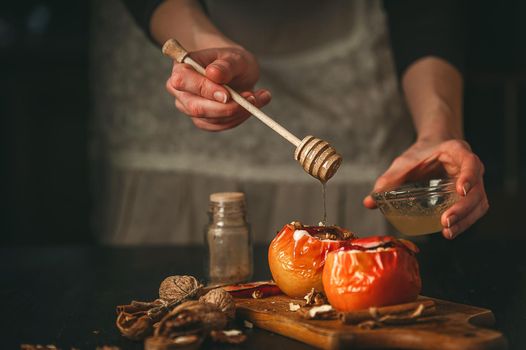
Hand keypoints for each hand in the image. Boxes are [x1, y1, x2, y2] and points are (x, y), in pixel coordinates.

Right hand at [165, 47, 270, 130]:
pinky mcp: (203, 120)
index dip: (205, 90)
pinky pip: (221, 125)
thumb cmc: (231, 61)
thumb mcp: (234, 57)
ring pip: (211, 120)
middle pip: (196, 107)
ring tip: (259, 97)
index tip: (228, 94)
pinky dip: (240, 117)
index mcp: (181, 68)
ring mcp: (190, 108)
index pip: (183, 81)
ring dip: (239, 111)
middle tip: (252, 99)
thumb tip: (213, 74)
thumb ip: (225, 65)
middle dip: (227, 108)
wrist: (235, 71)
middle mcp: (181, 91)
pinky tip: (253, 104)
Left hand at [363, 139, 488, 238]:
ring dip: (466, 219)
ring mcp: (473, 184)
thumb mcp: (404, 163)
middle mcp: (471, 168)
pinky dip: (464, 222)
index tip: (461, 190)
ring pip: (479, 204)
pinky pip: (473, 211)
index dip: (469, 177)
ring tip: (448, 232)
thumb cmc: (420, 154)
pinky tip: (450, 231)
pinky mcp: (470, 197)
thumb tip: (369, 202)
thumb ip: (388, 179)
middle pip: (478, 190)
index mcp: (457, 152)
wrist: (432, 149)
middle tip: (446, 221)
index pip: (471, 163)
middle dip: (464, 208)